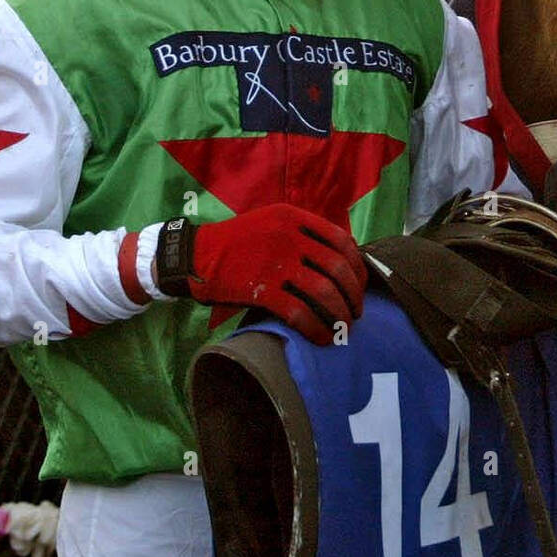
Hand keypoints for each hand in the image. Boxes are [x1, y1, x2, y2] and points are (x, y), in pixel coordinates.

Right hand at [161, 205, 367, 343]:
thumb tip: (340, 259)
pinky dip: (316, 328)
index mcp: (294, 217)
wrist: (195, 255)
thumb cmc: (237, 242)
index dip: (358, 265)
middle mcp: (289, 237)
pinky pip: (299, 313)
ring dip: (340, 314)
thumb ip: (303, 233)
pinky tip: (322, 338)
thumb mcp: (272, 222)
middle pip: (337, 268)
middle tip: (357, 311)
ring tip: (344, 328)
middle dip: (353, 295)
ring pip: (323, 292)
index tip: (361, 284)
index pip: (341, 240)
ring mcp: (275, 263)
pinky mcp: (261, 289)